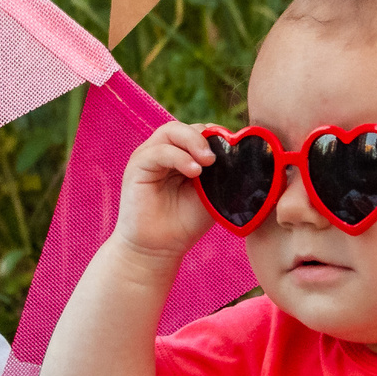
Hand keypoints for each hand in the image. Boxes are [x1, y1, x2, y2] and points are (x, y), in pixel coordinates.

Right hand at [112, 120, 219, 260]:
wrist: (159, 248)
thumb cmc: (185, 223)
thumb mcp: (211, 194)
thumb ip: (221, 172)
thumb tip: (239, 154)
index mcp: (183, 155)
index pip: (200, 131)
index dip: (217, 137)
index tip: (233, 153)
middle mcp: (165, 152)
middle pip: (186, 127)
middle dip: (205, 137)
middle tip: (217, 159)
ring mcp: (149, 157)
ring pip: (171, 131)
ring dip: (193, 142)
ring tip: (208, 163)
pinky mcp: (137, 166)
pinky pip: (159, 151)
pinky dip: (179, 157)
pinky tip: (194, 172)